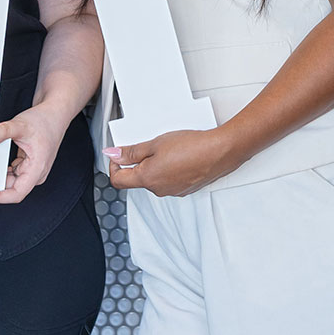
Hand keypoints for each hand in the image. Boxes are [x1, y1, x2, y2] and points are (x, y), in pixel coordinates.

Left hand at [0, 102, 69, 203]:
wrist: (55, 114)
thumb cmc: (44, 121)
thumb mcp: (20, 124)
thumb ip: (0, 132)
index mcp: (37, 170)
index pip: (16, 193)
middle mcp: (33, 175)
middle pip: (7, 191)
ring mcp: (27, 172)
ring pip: (5, 184)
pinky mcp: (22, 167)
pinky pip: (6, 175)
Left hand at [104, 129, 241, 197]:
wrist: (220, 151)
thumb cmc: (192, 146)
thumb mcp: (155, 143)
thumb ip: (131, 152)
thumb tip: (113, 155)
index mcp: (147, 179)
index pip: (118, 180)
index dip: (114, 165)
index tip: (118, 154)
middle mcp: (159, 190)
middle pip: (137, 179)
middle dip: (138, 162)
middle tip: (149, 144)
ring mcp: (174, 191)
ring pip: (155, 179)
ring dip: (156, 165)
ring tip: (168, 147)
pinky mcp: (186, 189)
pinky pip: (170, 180)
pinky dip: (170, 169)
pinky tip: (180, 155)